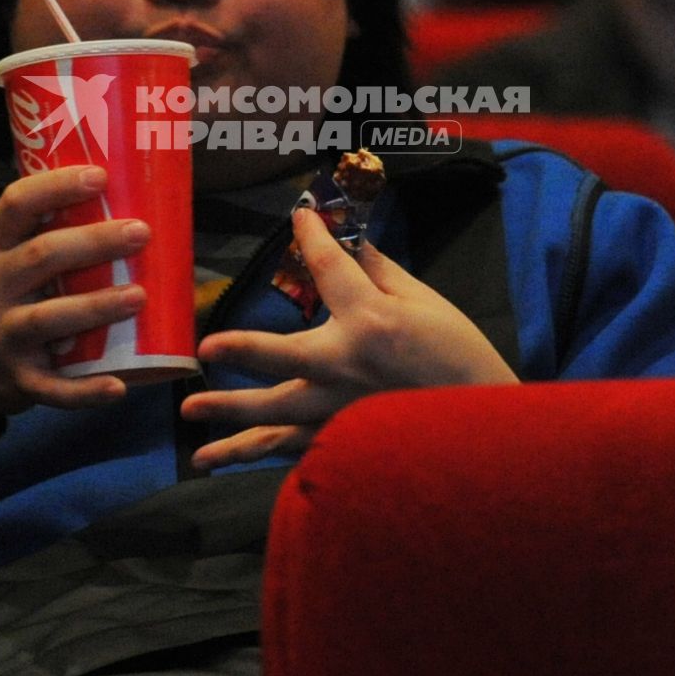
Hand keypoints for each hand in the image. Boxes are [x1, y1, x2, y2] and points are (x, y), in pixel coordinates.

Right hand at [0, 165, 149, 415]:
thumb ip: (33, 234)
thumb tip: (107, 193)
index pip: (16, 205)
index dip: (56, 186)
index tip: (99, 175)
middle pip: (42, 257)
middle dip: (93, 243)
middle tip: (140, 233)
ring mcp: (3, 336)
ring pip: (49, 319)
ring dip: (96, 307)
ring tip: (139, 296)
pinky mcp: (16, 380)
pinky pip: (53, 388)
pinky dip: (85, 392)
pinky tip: (118, 387)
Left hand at [181, 206, 516, 470]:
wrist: (484, 428)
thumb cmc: (459, 357)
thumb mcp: (425, 303)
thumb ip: (380, 273)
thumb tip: (350, 245)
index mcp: (370, 322)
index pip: (328, 268)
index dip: (313, 236)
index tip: (299, 216)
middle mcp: (345, 367)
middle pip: (278, 356)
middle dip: (240, 350)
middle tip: (205, 350)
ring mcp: (338, 411)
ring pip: (272, 416)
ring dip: (227, 417)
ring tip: (190, 415)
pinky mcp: (338, 442)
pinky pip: (287, 448)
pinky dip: (253, 454)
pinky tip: (219, 459)